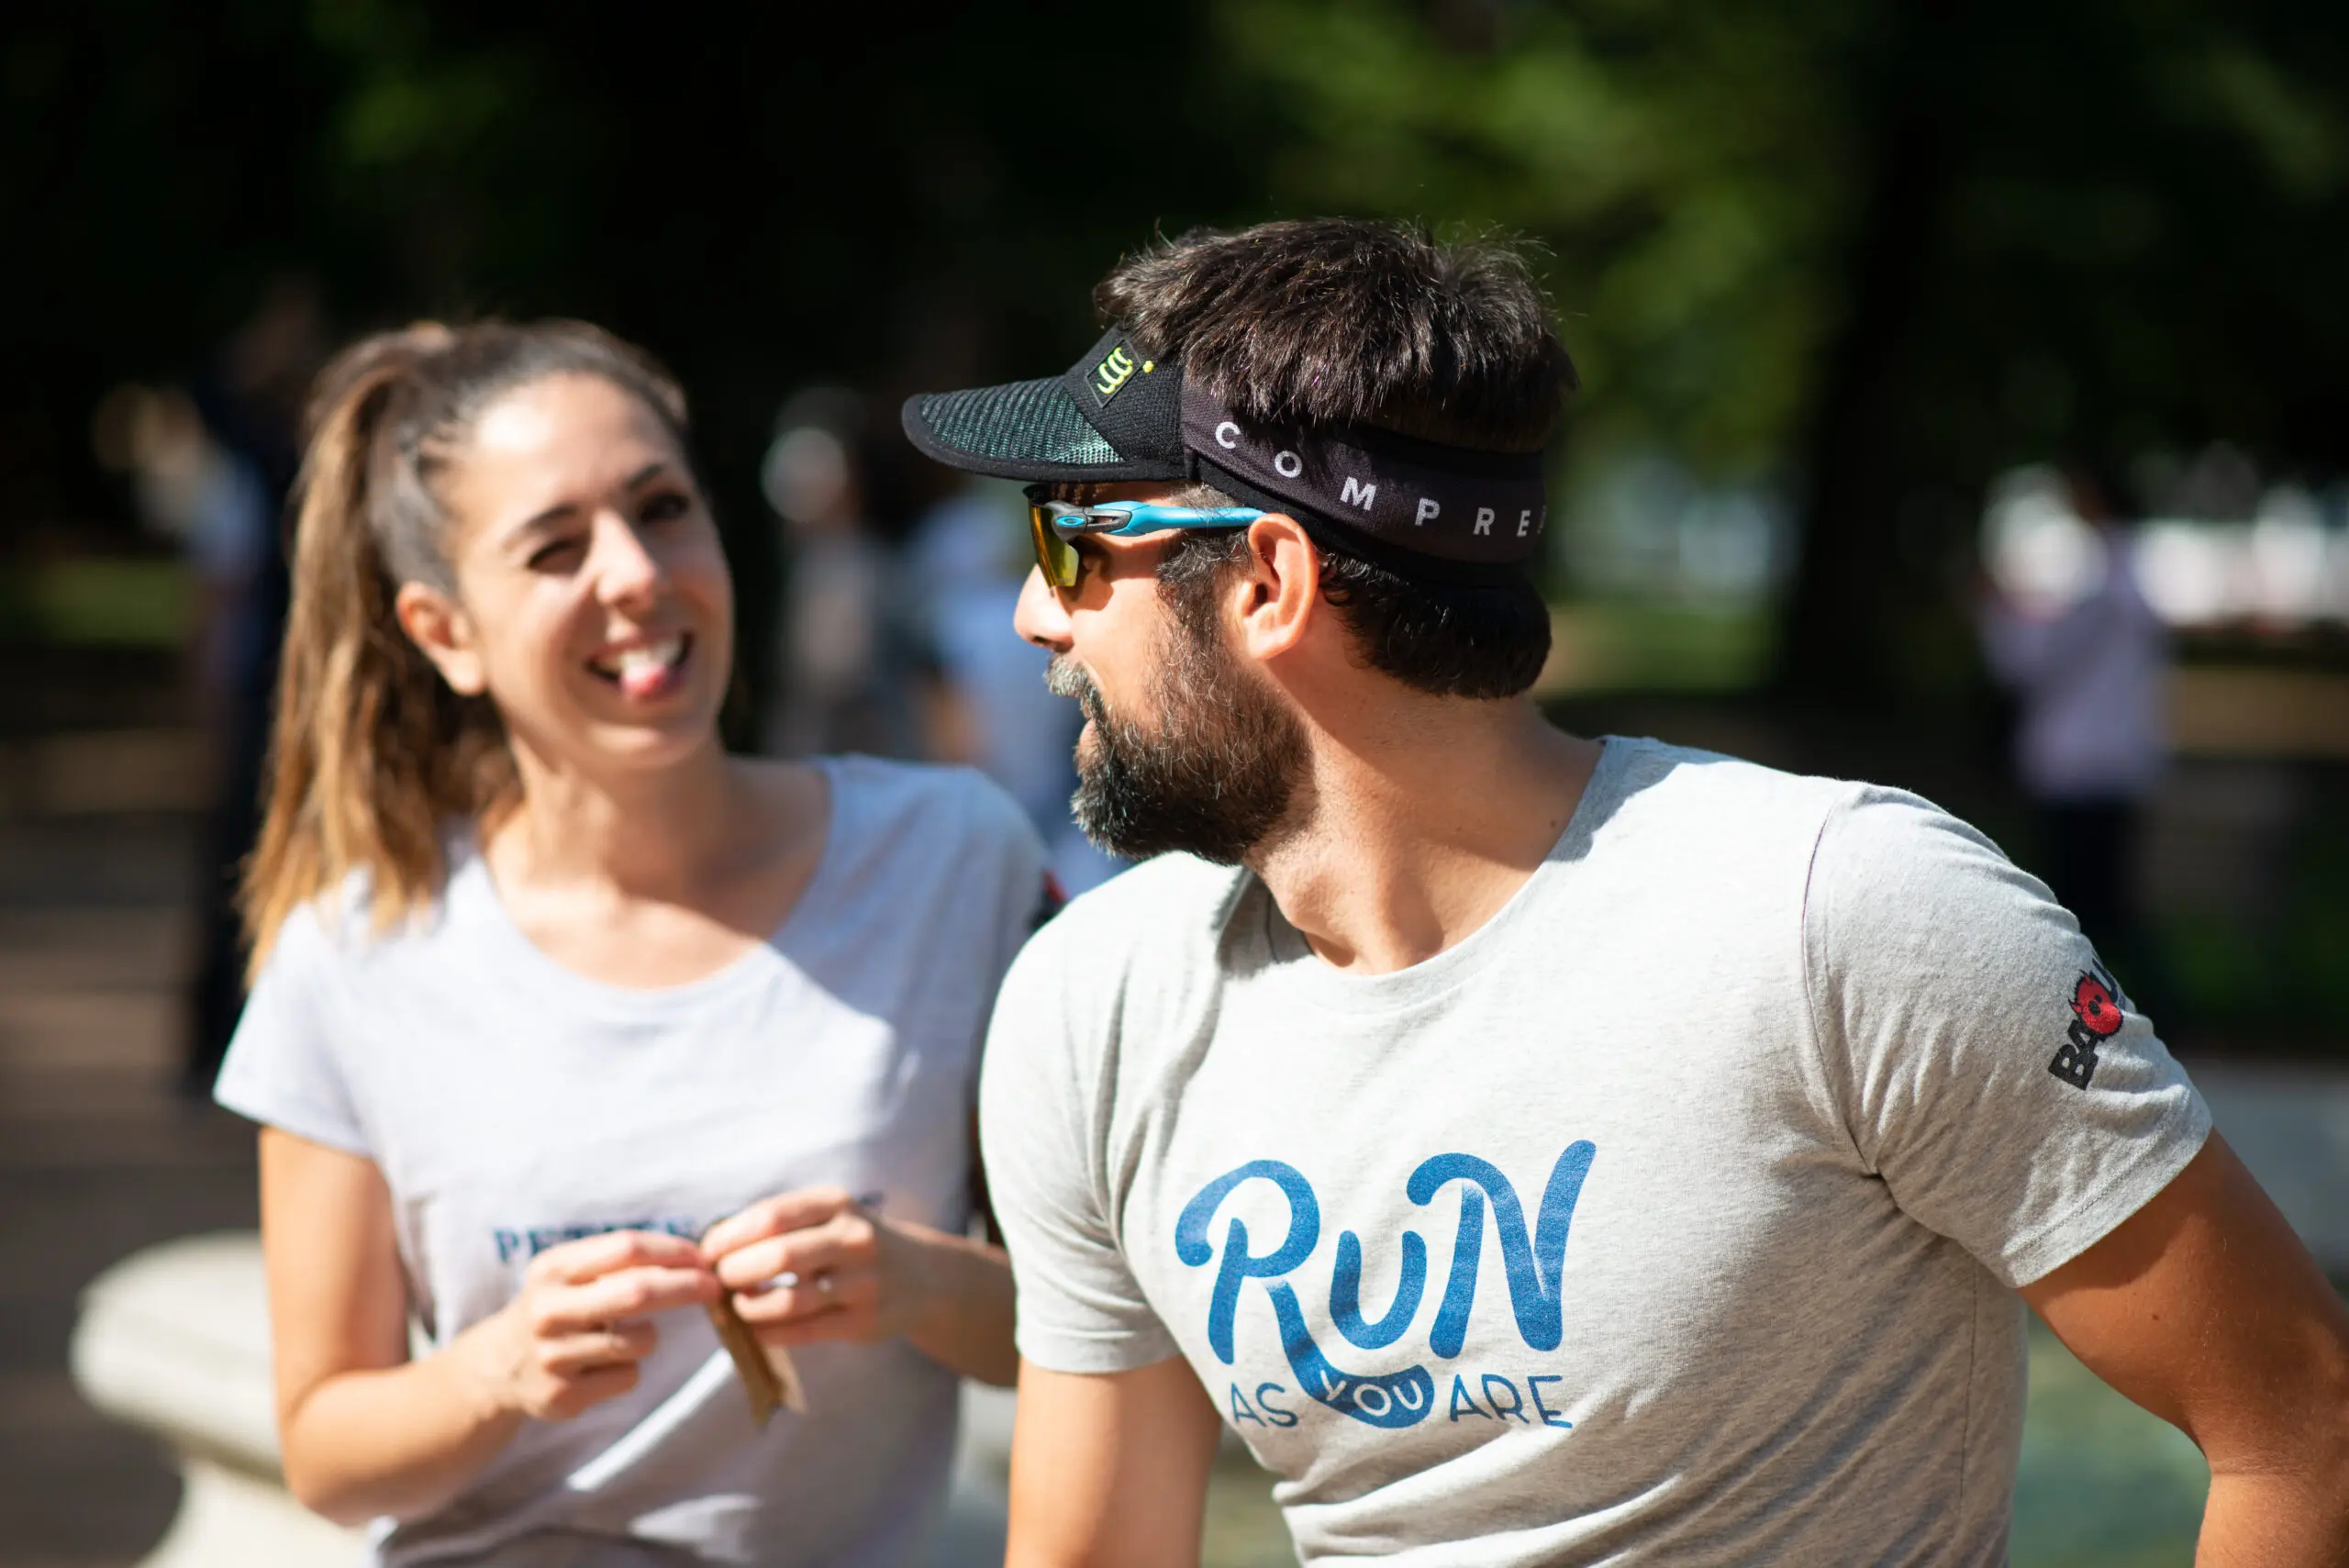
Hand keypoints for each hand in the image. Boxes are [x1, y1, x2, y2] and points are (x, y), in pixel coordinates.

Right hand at [459, 1231, 718, 1421]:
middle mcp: (548, 1310)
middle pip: (637, 1293)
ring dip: (649, 1337)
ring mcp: (552, 1356)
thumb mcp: (570, 1271)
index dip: (673, 1251)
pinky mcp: (562, 1396)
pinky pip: (628, 1377)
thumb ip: (620, 1260)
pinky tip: (600, 1366)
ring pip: (640, 1341)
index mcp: (553, 1269)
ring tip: (621, 1335)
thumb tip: (695, 1258)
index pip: (626, 1249)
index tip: (703, 1258)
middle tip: (715, 1288)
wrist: (498, 1366)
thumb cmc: (558, 1305)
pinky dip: (629, 1369)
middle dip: (686, 1288)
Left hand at [701, 1188, 930, 1350]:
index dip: (729, 1236)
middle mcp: (854, 1238)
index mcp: (837, 1203)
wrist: (923, 1277)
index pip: (771, 1216)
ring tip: (735, 1306)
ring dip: (749, 1307)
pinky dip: (768, 1332)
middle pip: (778, 1256)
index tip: (706, 1252)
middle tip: (717, 1283)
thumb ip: (781, 1223)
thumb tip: (712, 1247)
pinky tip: (754, 1329)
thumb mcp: (830, 1215)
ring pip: (790, 1300)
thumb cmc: (854, 1243)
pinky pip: (804, 1331)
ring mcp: (863, 1282)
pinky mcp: (864, 1321)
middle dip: (734, 1272)